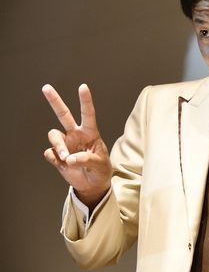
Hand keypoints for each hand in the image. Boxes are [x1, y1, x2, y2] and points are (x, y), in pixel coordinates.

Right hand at [42, 83, 112, 207]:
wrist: (92, 185)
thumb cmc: (100, 170)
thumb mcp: (99, 165)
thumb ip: (86, 159)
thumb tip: (69, 158)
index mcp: (90, 133)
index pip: (88, 114)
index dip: (85, 100)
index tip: (83, 87)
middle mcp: (75, 134)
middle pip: (63, 114)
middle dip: (55, 101)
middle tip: (46, 87)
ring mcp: (65, 144)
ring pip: (53, 135)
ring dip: (58, 145)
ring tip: (65, 157)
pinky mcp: (56, 155)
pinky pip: (49, 152)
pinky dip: (55, 159)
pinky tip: (63, 164)